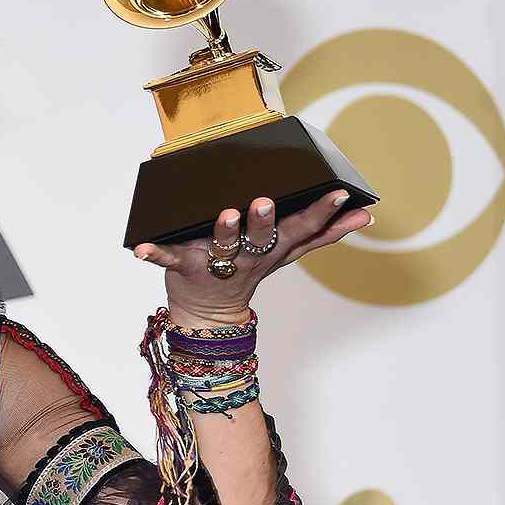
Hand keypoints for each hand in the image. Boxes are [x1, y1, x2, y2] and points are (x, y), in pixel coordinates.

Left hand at [132, 190, 372, 325]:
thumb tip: (365, 215)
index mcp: (272, 248)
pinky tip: (139, 249)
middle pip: (261, 238)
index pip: (302, 229)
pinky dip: (153, 254)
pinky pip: (168, 259)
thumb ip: (324, 232)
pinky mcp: (184, 266)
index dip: (322, 212)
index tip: (339, 192)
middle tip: (266, 202)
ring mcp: (215, 262)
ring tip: (226, 214)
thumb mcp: (288, 253)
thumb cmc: (247, 269)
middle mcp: (247, 256)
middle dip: (265, 221)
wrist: (208, 312)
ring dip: (224, 230)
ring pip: (222, 246)